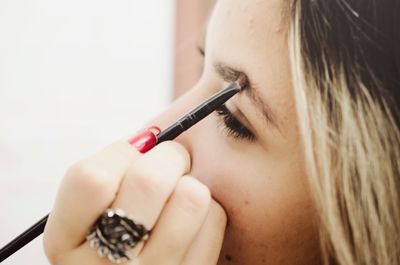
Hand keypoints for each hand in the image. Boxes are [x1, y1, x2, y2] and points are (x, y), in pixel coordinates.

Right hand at [43, 136, 226, 264]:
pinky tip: (191, 224)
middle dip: (170, 155)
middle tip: (173, 160)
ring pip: (191, 196)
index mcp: (65, 243)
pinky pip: (214, 221)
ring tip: (181, 194)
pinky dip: (208, 211)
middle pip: (149, 181)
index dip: (122, 152)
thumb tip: (151, 137)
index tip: (138, 150)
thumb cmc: (113, 235)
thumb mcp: (88, 212)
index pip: (91, 178)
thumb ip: (110, 173)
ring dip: (191, 184)